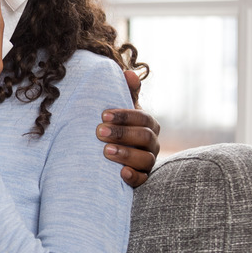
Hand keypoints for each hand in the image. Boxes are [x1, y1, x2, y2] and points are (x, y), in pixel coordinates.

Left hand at [97, 71, 160, 186]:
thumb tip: (128, 73)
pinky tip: (121, 173)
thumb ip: (125, 92)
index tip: (103, 115)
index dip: (125, 116)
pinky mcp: (141, 177)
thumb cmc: (115, 125)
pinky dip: (133, 176)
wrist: (107, 152)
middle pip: (145, 138)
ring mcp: (148, 160)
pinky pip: (142, 179)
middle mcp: (152, 142)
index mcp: (148, 124)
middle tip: (99, 131)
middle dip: (122, 134)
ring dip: (126, 154)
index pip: (143, 118)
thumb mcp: (119, 108)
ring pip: (145, 159)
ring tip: (105, 151)